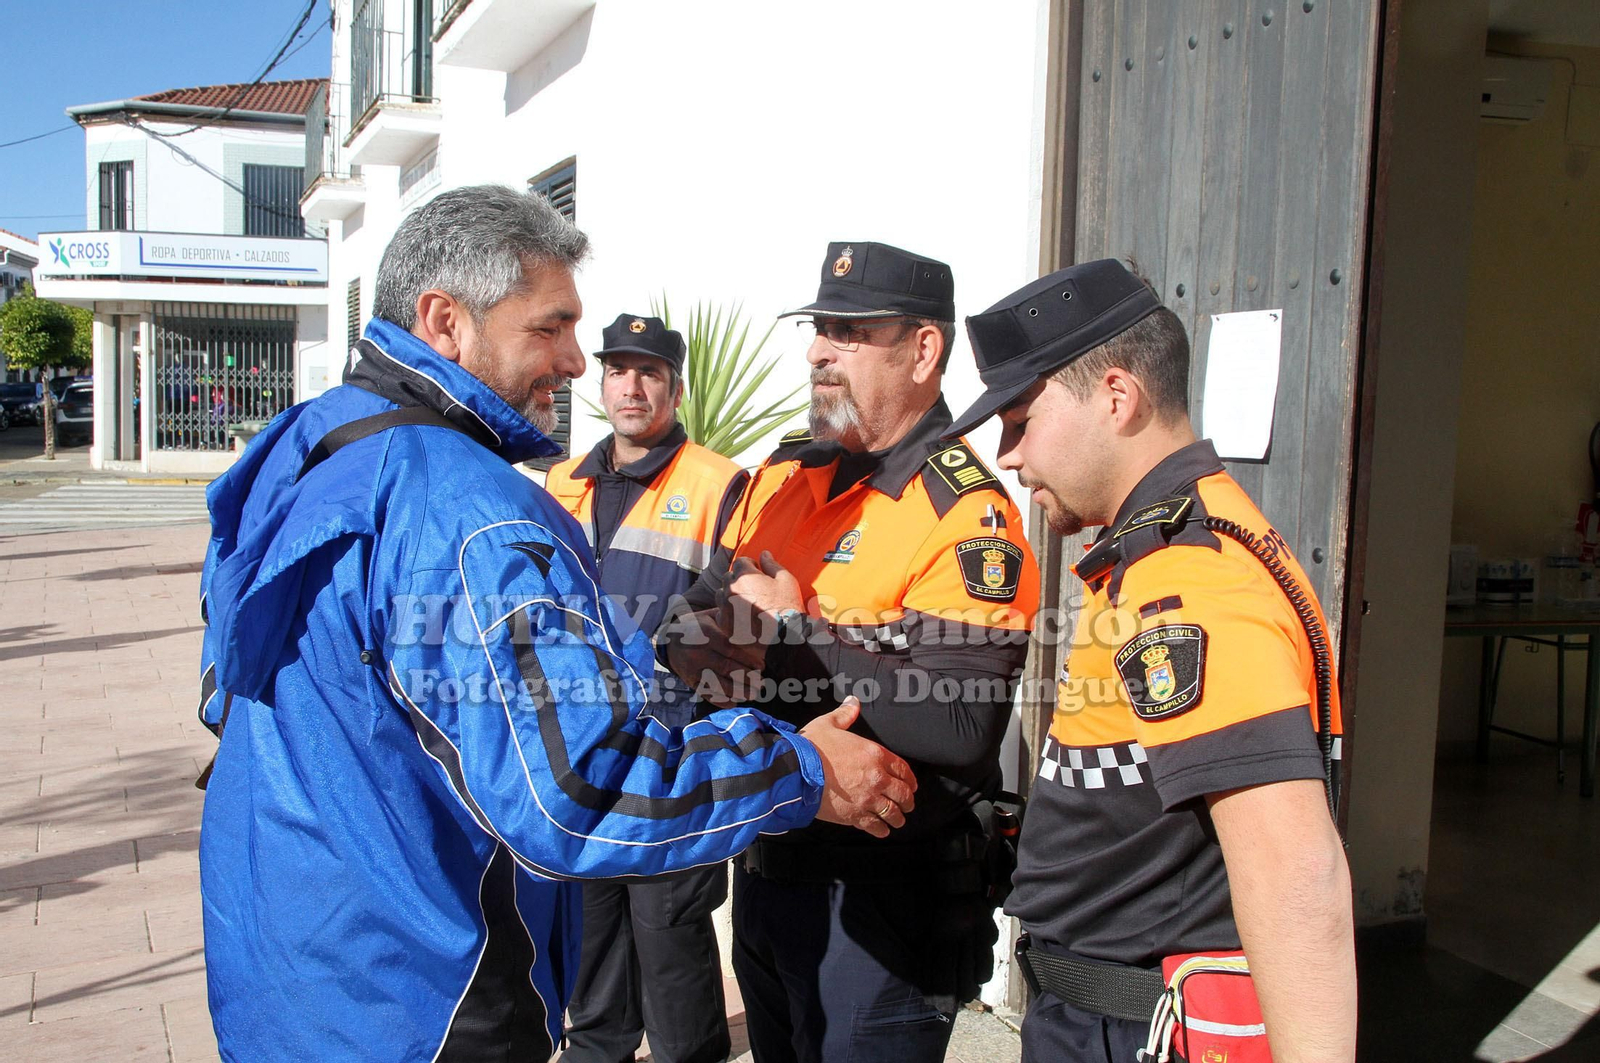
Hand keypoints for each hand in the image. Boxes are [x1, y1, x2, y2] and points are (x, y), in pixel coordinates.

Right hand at [659, 608, 765, 708]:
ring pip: (717, 684)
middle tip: (762, 683)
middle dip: (747, 677)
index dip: (748, 659)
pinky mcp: (690, 681)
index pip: (730, 649)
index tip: (762, 666)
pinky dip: (722, 700)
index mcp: (705, 633)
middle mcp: (697, 652)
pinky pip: (706, 694)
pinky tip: (735, 701)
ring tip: (753, 694)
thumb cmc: (700, 626)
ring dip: (738, 692)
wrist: (671, 639)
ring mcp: (692, 669)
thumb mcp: (712, 616)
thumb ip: (731, 620)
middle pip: (726, 668)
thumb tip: (758, 623)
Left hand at [727, 550, 803, 621]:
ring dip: (731, 595)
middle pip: (729, 577)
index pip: (740, 561)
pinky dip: (729, 612)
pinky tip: (742, 616)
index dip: (750, 565)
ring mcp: (725, 607)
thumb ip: (772, 565)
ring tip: (746, 602)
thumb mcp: (786, 581)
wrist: (784, 637)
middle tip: (753, 588)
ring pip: (721, 594)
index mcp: (745, 576)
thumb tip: (764, 554)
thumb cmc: (787, 608)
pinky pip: (721, 613)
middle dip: (739, 579)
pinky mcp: (724, 624)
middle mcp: (731, 590)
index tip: (757, 571)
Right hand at [801, 697, 916, 838]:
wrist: (796, 772)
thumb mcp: (828, 724)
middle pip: (902, 793)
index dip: (909, 778)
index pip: (902, 768)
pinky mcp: (855, 815)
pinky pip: (875, 826)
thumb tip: (853, 702)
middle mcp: (876, 778)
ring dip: (898, 817)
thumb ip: (845, 715)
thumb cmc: (811, 748)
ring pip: (892, 812)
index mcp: (874, 754)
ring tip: (898, 820)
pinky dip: (881, 830)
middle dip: (908, 800)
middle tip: (908, 804)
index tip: (912, 785)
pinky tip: (882, 831)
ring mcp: (867, 799)